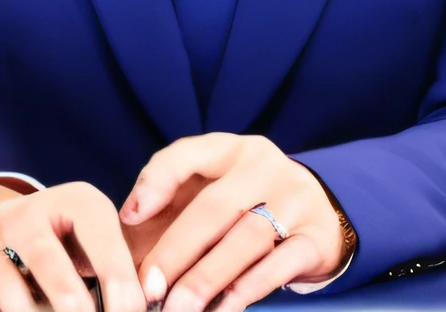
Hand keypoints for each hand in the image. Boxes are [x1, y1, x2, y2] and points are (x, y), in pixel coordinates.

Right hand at [0, 180, 145, 311]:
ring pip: (10, 290)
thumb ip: (116, 269)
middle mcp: (27, 214)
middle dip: (69, 299)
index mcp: (75, 200)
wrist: (1, 231)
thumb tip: (138, 302)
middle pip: (46, 258)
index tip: (130, 311)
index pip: (100, 237)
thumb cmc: (68, 243)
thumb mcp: (96, 240)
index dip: (118, 279)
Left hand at [122, 134, 346, 311]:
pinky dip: (245, 291)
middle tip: (148, 289)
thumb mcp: (212, 188)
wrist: (319, 215)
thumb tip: (126, 223)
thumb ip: (169, 198)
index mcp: (232, 150)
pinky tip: (221, 310)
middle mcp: (266, 167)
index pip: (188, 155)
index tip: (129, 219)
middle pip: (214, 207)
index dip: (156, 183)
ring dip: (206, 279)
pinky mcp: (315, 238)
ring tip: (178, 309)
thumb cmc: (247, 205)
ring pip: (246, 239)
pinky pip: (278, 266)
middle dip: (175, 252)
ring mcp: (296, 200)